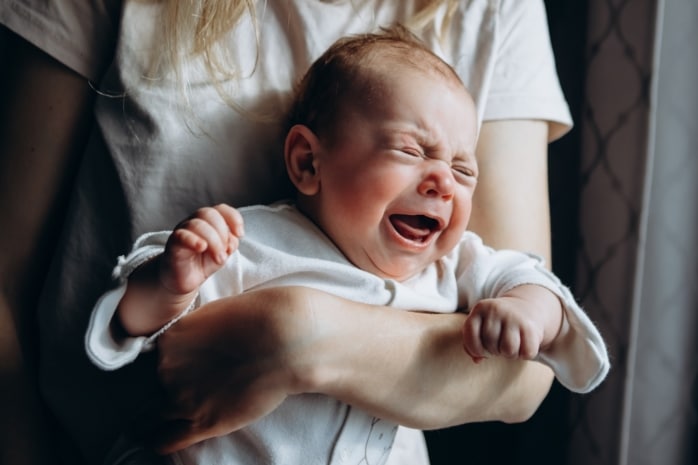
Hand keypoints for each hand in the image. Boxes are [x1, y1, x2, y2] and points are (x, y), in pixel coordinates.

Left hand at [147, 287, 309, 453]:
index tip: (184, 367)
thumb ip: (196, 333)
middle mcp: (168, 369)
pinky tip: (159, 439)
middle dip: (174, 385)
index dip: (172, 364)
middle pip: (157, 383)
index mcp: (170, 339)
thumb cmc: (260, 320)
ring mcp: (184, 397)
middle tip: (199, 382)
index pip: (157, 358)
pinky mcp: (203, 422)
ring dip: (161, 415)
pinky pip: (166, 440)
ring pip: (156, 414)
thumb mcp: (216, 313)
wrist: (286, 339)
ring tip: (170, 414)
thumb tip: (195, 344)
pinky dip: (161, 440)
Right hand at [160, 204, 243, 294]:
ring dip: (214, 242)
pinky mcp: (173, 244)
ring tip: (219, 259)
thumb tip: (233, 238)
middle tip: (225, 253)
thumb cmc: (204, 262)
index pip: (221, 209)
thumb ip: (230, 242)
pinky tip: (201, 247)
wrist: (185, 280)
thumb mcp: (224, 252)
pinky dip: (194, 240)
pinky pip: (182, 235)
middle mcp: (194, 222)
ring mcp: (183, 231)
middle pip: (210, 214)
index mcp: (209, 221)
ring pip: (198, 224)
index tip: (240, 234)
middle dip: (223, 233)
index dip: (233, 218)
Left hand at [462, 285, 562, 361]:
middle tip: (499, 345)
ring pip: (508, 350)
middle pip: (490, 344)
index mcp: (481, 308)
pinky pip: (526, 353)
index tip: (481, 350)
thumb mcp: (481, 326)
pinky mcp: (531, 327)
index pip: (471, 335)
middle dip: (493, 351)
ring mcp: (514, 317)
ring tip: (510, 346)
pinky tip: (522, 345)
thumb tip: (477, 360)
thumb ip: (472, 343)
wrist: (525, 308)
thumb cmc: (497, 323)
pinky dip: (524, 355)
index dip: (474, 348)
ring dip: (509, 354)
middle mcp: (497, 310)